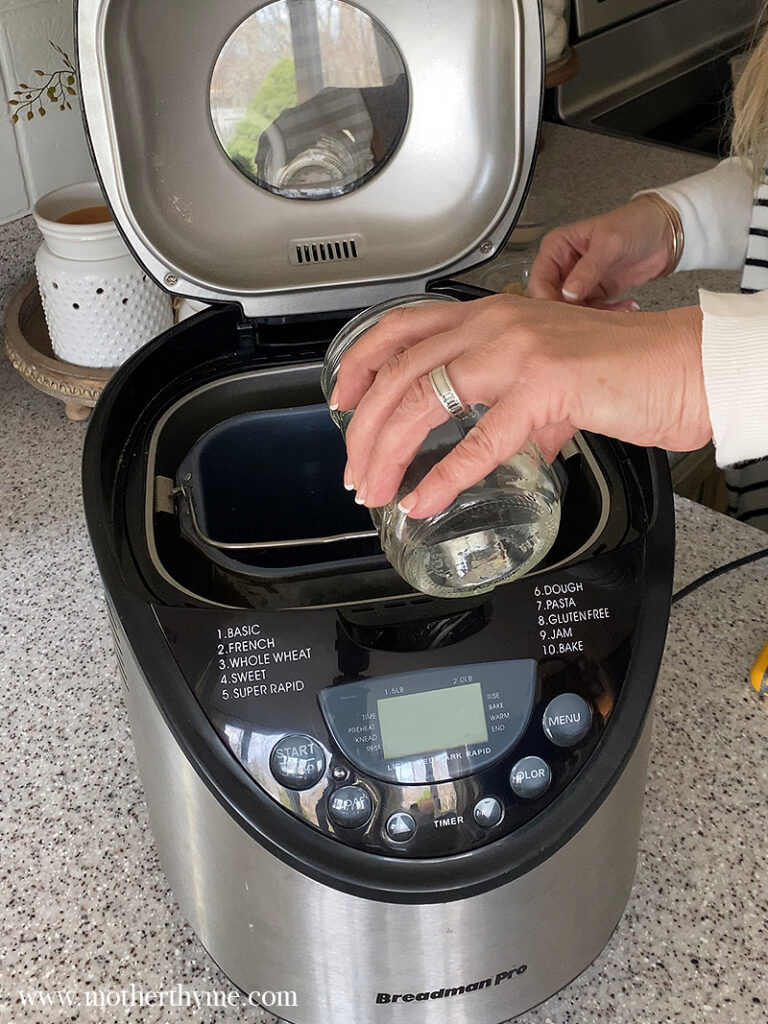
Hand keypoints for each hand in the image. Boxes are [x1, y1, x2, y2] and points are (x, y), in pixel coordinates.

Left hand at [332, 294, 708, 517]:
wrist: (682, 365)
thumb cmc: (623, 367)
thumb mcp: (547, 373)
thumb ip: (507, 404)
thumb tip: (481, 448)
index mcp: (491, 315)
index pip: (401, 326)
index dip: (360, 363)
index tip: (340, 400)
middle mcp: (495, 324)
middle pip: (399, 370)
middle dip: (363, 425)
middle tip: (355, 467)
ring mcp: (517, 352)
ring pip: (423, 399)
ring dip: (388, 451)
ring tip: (377, 488)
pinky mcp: (544, 386)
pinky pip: (478, 440)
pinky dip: (443, 476)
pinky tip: (424, 499)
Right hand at [528, 196, 672, 308]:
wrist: (664, 234)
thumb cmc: (634, 225)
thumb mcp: (608, 243)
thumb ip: (587, 269)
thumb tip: (568, 293)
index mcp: (557, 248)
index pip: (539, 280)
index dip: (547, 299)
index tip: (563, 311)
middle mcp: (563, 266)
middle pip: (552, 300)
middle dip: (571, 311)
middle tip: (592, 316)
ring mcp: (579, 282)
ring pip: (572, 311)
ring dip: (594, 316)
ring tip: (619, 309)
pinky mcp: (595, 294)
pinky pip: (592, 313)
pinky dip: (608, 315)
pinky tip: (627, 306)